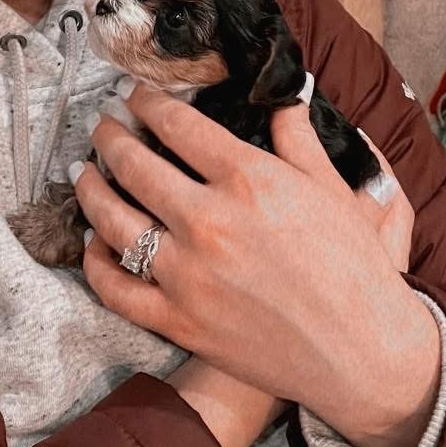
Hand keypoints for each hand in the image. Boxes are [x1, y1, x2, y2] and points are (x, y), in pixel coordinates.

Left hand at [73, 81, 436, 440]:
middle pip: (134, 165)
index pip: (176, 125)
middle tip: (102, 125)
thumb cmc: (355, 268)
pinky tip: (91, 242)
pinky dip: (94, 262)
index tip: (134, 94)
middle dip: (110, 136)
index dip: (146, 102)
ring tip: (84, 172)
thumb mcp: (333, 189)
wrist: (362, 352)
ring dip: (90, 189)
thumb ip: (299, 139)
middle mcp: (208, 221)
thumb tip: (285, 97)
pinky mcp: (179, 322)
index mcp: (248, 180)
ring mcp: (187, 275)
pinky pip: (115, 288)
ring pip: (112, 221)